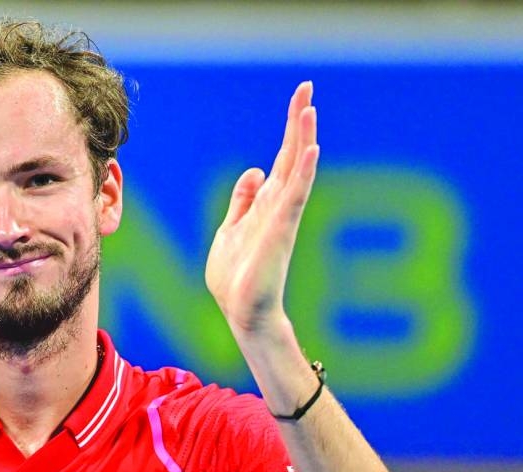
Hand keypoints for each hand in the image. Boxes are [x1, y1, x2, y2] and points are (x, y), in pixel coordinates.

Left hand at [205, 81, 319, 338]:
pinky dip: (303, 174)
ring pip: (297, 171)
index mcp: (266, 204)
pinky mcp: (280, 231)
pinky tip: (310, 151)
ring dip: (303, 140)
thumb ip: (242, 201)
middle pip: (292, 156)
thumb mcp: (230, 230)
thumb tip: (256, 171)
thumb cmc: (236, 277)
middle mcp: (279, 206)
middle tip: (306, 89)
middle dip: (298, 123)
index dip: (290, 129)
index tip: (300, 97)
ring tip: (310, 110)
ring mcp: (282, 218)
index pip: (282, 158)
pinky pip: (294, 197)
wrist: (240, 312)